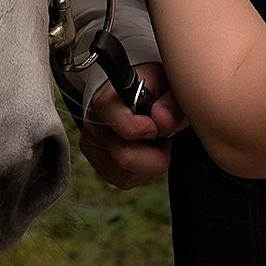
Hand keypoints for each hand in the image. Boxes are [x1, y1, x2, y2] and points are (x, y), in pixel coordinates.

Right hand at [79, 62, 183, 190]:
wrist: (141, 97)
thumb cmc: (156, 90)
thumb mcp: (171, 85)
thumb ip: (172, 100)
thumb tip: (162, 119)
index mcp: (108, 96)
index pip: (108, 112)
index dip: (137, 127)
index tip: (155, 128)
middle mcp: (94, 121)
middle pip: (124, 156)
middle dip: (154, 153)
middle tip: (162, 138)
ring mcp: (93, 145)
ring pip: (126, 173)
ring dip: (150, 164)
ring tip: (154, 144)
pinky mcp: (98, 164)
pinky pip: (124, 180)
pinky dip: (143, 172)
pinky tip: (146, 153)